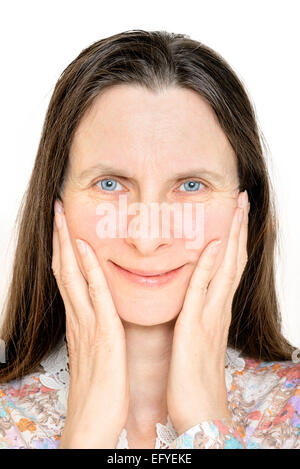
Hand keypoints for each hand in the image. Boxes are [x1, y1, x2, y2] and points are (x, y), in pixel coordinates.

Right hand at [51, 200, 128, 447]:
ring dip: (67, 245)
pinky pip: (95, 295)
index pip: (68, 279)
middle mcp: (79, 319)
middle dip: (60, 240)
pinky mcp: (104, 334)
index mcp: (80, 323)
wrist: (93, 424)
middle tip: (57, 212)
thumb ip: (96, 332)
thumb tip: (100, 316)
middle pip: (65, 271)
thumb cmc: (99, 393)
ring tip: (62, 218)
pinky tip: (85, 249)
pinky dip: (89, 270)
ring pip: (73, 276)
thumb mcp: (96, 354)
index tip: (64, 228)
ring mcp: (88, 325)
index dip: (64, 252)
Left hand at [167, 190, 248, 434]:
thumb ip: (197, 314)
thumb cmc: (195, 378)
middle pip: (233, 259)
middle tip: (242, 199)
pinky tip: (213, 245)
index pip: (229, 266)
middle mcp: (218, 308)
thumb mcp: (196, 337)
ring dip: (231, 236)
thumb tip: (194, 295)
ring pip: (225, 268)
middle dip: (238, 227)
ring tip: (237, 208)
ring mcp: (210, 316)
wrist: (201, 412)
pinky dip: (209, 266)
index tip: (236, 214)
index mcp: (216, 309)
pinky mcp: (196, 327)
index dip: (235, 239)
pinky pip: (203, 290)